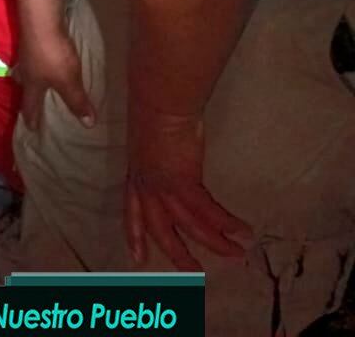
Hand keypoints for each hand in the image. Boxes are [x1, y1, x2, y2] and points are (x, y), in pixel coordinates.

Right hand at [13, 26, 95, 130]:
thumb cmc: (53, 56)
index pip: (30, 106)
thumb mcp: (69, 82)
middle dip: (27, 94)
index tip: (31, 129)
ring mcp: (26, 52)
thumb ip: (77, 101)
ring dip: (30, 76)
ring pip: (26, 69)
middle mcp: (25, 70)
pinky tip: (42, 57)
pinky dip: (36, 61)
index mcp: (32, 85)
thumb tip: (88, 125)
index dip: (32, 118)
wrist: (41, 20)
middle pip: (23, 86)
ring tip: (36, 79)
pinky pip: (32, 55)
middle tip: (31, 101)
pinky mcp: (31, 38)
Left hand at [125, 109, 250, 270]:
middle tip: (192, 274)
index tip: (137, 257)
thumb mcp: (150, 135)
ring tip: (235, 254)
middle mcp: (145, 184)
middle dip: (175, 253)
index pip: (131, 210)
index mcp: (136, 172)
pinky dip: (226, 223)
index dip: (135, 234)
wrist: (159, 100)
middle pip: (158, 228)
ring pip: (189, 226)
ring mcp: (162, 186)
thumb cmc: (155, 108)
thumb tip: (170, 152)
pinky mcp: (183, 182)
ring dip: (214, 243)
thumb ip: (158, 151)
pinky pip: (208, 212)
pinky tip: (242, 230)